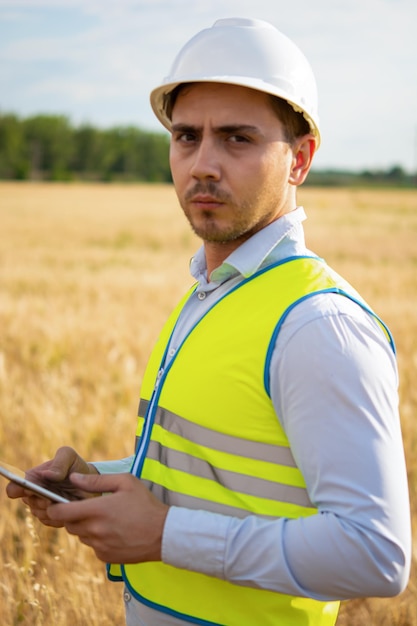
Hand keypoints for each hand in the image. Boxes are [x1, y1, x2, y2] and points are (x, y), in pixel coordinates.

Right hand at [6, 446, 97, 527]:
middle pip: (29, 502)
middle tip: (49, 498)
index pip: (13, 488)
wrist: (90, 481)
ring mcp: (42, 508)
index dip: (17, 489)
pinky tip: (69, 507)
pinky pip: (52, 521)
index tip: (28, 488)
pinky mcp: (53, 518)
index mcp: (31, 478)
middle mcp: (33, 495)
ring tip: (63, 502)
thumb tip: (47, 475)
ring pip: (40, 513)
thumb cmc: (75, 466)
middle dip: (40, 500)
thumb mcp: (69, 456)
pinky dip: (60, 515)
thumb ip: (59, 462)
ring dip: (51, 508)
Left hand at [45, 472, 168, 563]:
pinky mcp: (105, 557)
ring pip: (81, 535)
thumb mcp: (125, 482)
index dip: (53, 507)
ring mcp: (99, 546)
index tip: (56, 502)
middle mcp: (94, 530)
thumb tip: (73, 478)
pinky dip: (97, 538)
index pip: (59, 512)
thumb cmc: (145, 504)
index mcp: (96, 510)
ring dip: (86, 527)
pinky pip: (93, 546)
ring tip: (105, 517)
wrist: (163, 534)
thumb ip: (96, 480)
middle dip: (72, 515)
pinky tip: (114, 530)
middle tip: (88, 507)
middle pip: (69, 524)